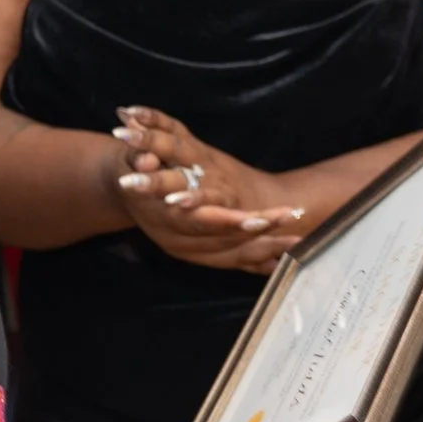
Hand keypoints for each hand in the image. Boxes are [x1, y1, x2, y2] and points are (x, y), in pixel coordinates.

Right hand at [112, 107, 303, 274]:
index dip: (230, 222)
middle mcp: (179, 240)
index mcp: (165, 219)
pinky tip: (282, 262)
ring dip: (267, 249)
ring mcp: (190, 250)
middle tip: (292, 225)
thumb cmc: (131, 168)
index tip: (259, 217)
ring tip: (298, 241)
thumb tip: (146, 160)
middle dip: (260, 236)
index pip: (202, 223)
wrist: (124, 187)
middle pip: (225, 242)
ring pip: (233, 255)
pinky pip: (233, 262)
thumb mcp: (130, 158)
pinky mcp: (200, 252)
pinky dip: (258, 263)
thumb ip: (139, 159)